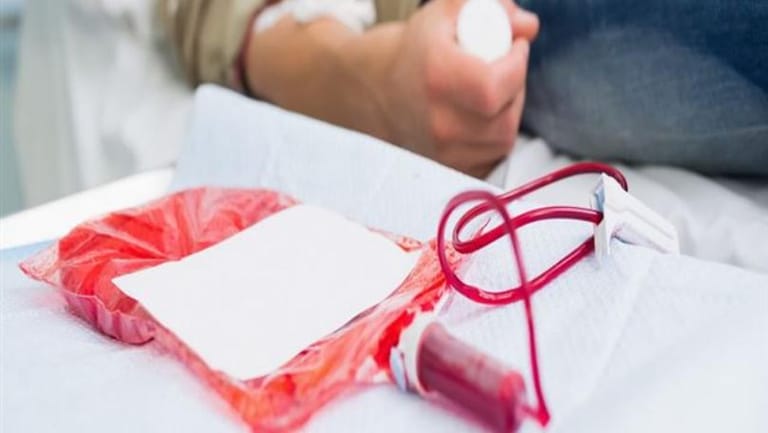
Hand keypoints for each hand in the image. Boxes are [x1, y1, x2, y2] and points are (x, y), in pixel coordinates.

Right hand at [375, 0, 538, 176]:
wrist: (370, 92)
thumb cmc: (409, 53)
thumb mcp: (443, 15)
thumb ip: (493, 9)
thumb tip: (528, 27)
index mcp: (438, 79)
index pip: (497, 84)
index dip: (516, 64)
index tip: (514, 48)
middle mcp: (440, 123)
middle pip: (506, 114)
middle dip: (514, 88)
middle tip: (503, 70)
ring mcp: (443, 153)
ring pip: (503, 139)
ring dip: (507, 113)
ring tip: (488, 94)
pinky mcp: (448, 170)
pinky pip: (491, 158)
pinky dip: (493, 138)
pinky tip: (478, 119)